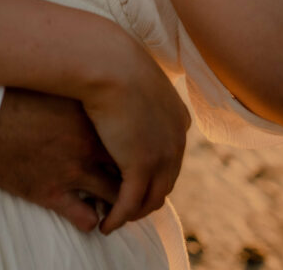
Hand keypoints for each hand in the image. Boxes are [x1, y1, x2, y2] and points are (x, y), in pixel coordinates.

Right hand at [0, 89, 120, 231]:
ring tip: (109, 196)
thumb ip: (77, 87)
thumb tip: (91, 78)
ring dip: (116, 200)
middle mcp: (87, 146)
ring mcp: (72, 172)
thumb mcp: (51, 84)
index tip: (127, 142)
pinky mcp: (52, 194)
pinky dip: (91, 219)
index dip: (132, 141)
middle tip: (124, 172)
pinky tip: (85, 210)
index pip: (131, 134)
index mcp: (89, 116)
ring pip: (117, 198)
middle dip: (131, 172)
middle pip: (130, 167)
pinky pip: (87, 219)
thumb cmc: (12, 95)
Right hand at [79, 36, 190, 233]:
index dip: (152, 169)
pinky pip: (130, 203)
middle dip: (145, 195)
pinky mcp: (141, 167)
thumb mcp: (133, 72)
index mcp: (177, 118)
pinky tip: (105, 223)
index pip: (169, 155)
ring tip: (113, 218)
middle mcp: (176, 141)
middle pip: (165, 180)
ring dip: (133, 212)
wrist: (108, 61)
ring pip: (151, 198)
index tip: (132, 175)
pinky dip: (119, 217)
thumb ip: (136, 85)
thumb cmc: (110, 58)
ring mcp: (162, 156)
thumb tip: (124, 80)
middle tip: (124, 205)